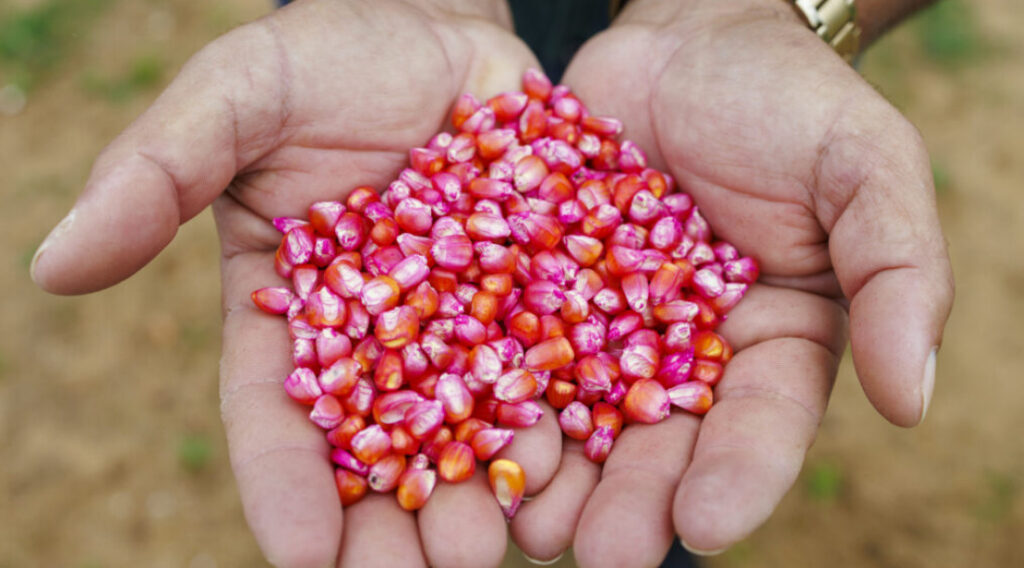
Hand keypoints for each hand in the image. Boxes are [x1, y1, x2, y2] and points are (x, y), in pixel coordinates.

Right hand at [30, 1, 562, 565]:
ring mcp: (466, 320)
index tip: (298, 556)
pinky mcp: (542, 293)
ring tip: (487, 549)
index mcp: (292, 310)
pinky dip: (558, 421)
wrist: (435, 25)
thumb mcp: (235, 98)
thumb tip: (54, 267)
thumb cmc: (324, 56)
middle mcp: (380, 335)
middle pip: (378, 444)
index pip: (276, 414)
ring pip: (468, 426)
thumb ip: (155, 174)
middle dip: (390, 519)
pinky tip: (568, 471)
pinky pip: (552, 367)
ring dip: (478, 493)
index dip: (284, 484)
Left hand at [506, 0, 953, 563]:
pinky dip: (489, 393)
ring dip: (556, 477)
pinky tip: (463, 437)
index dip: (740, 477)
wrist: (686, 40)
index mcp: (771, 343)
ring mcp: (605, 327)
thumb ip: (899, 272)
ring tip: (528, 525)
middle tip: (601, 554)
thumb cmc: (786, 99)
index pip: (763, 424)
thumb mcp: (864, 167)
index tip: (706, 527)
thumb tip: (914, 399)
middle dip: (634, 502)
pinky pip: (509, 348)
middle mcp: (684, 353)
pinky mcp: (537, 293)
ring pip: (580, 416)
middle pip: (661, 443)